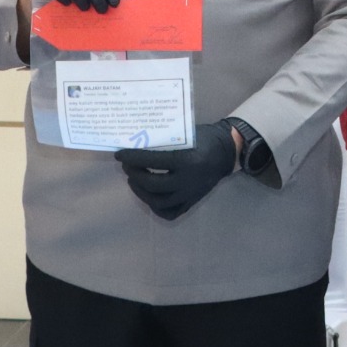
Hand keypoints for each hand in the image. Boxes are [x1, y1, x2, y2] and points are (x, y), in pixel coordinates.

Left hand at [118, 118, 241, 219]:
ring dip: (140, 191)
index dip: (133, 158)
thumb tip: (136, 143)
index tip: (120, 155)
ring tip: (134, 179)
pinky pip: (169, 212)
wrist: (226, 152)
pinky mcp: (191, 202)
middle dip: (135, 174)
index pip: (153, 161)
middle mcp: (188, 180)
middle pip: (153, 184)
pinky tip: (148, 194)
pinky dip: (155, 206)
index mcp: (187, 160)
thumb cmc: (204, 138)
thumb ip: (164, 141)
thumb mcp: (185, 134)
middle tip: (127, 166)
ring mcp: (190, 194)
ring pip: (158, 201)